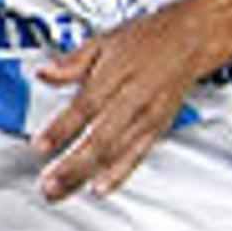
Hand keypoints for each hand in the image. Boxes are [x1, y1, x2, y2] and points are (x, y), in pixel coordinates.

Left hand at [31, 0, 228, 201]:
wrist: (191, 40)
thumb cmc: (148, 39)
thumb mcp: (103, 41)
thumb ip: (72, 62)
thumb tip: (44, 73)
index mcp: (114, 75)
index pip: (84, 106)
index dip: (61, 128)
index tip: (40, 146)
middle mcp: (132, 99)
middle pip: (100, 138)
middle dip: (72, 164)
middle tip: (48, 183)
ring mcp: (146, 117)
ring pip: (115, 153)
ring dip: (87, 175)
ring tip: (62, 191)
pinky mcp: (157, 129)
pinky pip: (136, 156)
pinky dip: (119, 174)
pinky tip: (101, 188)